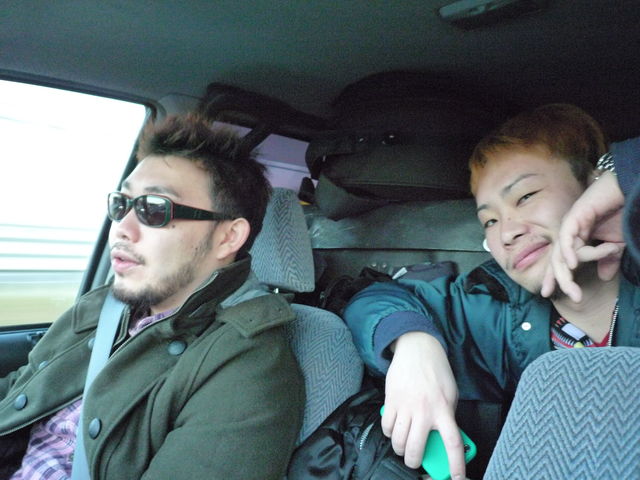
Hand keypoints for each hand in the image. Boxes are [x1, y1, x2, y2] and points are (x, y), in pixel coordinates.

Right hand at [382, 332, 464, 478]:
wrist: (417, 349)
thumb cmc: (436, 371)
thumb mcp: (451, 393)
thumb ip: (448, 415)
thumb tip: (444, 436)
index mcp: (444, 410)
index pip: (452, 443)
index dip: (455, 465)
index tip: (455, 478)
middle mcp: (424, 411)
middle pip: (416, 449)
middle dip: (414, 462)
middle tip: (415, 461)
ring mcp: (406, 407)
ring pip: (398, 441)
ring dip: (400, 449)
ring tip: (404, 446)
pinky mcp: (391, 401)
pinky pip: (387, 427)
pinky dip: (389, 433)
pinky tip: (394, 429)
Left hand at [541, 171, 624, 301]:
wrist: (628, 189)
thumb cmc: (621, 213)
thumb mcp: (615, 243)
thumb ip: (608, 260)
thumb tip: (604, 278)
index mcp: (575, 238)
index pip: (560, 261)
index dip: (554, 278)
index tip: (548, 295)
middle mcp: (569, 232)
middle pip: (557, 260)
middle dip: (560, 280)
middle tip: (572, 297)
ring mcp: (571, 223)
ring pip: (561, 251)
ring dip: (565, 270)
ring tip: (570, 286)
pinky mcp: (577, 214)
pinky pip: (567, 235)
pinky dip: (568, 250)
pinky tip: (570, 263)